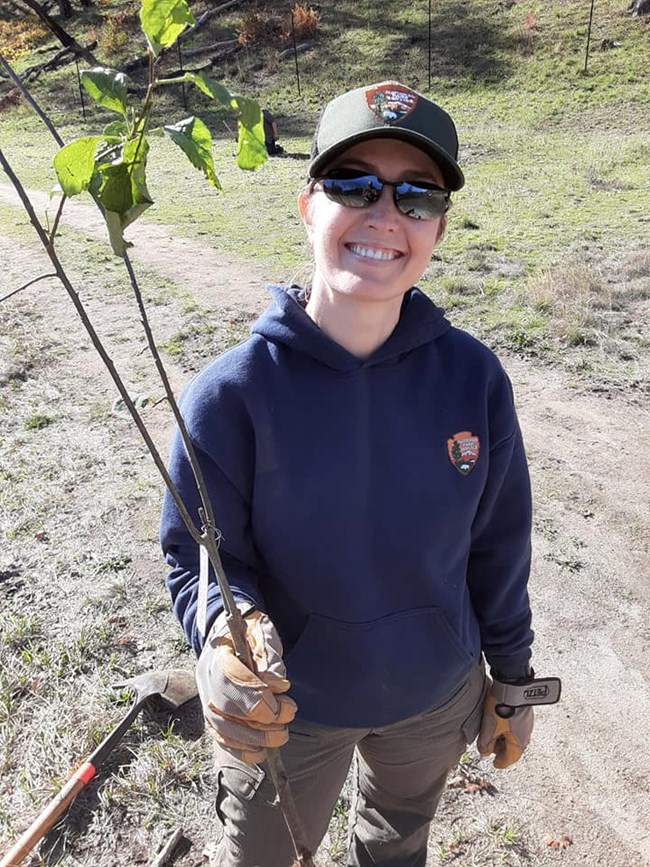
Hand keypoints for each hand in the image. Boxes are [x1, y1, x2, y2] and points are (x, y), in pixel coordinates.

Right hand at [196, 609, 296, 762]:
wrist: (228, 632)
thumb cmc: (248, 632)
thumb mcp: (262, 632)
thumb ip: (269, 654)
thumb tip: (276, 682)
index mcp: (218, 653)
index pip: (231, 680)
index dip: (258, 695)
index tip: (284, 696)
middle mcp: (206, 677)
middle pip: (226, 708)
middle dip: (260, 721)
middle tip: (288, 716)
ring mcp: (206, 696)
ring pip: (221, 727)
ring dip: (253, 738)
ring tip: (280, 735)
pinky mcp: (210, 712)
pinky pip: (219, 737)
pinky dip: (240, 748)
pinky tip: (260, 751)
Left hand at [477, 687, 533, 768]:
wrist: (512, 685)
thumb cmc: (502, 707)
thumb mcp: (489, 728)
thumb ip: (486, 743)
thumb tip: (484, 752)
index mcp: (518, 743)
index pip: (509, 759)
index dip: (500, 762)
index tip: (495, 763)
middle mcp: (526, 734)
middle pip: (512, 747)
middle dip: (501, 749)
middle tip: (491, 747)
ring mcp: (527, 722)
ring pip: (515, 735)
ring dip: (504, 737)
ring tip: (493, 732)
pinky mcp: (526, 711)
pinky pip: (516, 725)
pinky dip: (508, 727)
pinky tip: (501, 720)